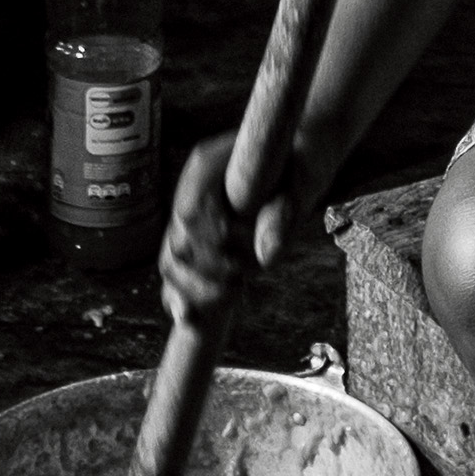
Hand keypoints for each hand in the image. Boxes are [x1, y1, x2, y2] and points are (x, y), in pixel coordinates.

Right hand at [157, 127, 316, 328]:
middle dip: (210, 271)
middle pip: (178, 243)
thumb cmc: (302, 162)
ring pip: (172, 261)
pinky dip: (180, 295)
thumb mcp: (302, 182)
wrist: (301, 158)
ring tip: (233, 291)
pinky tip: (186, 317)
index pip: (190, 213)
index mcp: (206, 164)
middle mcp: (189, 188)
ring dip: (199, 288)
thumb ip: (283, 215)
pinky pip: (176, 270)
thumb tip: (267, 255)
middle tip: (242, 280)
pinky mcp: (195, 236)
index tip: (242, 259)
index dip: (213, 245)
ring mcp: (188, 213)